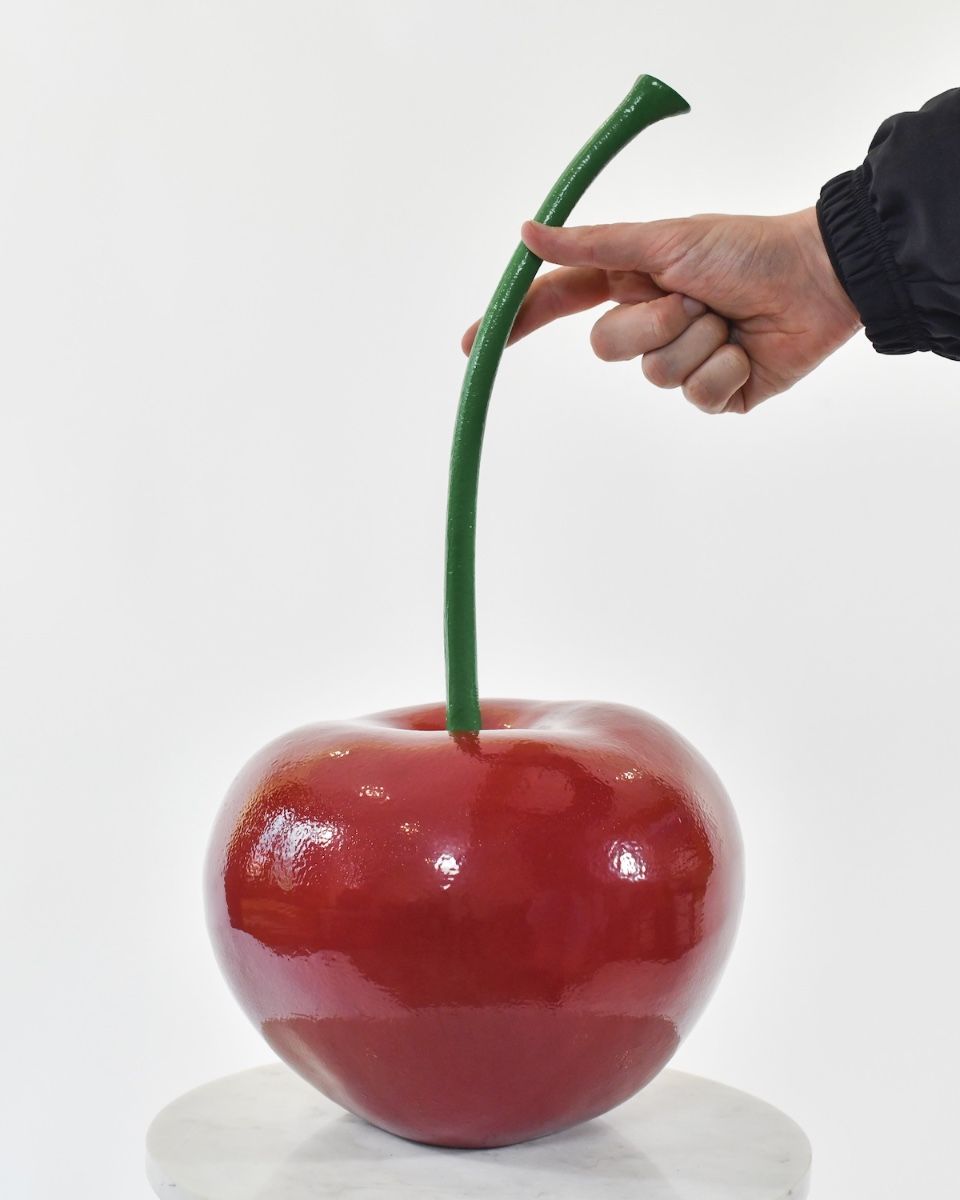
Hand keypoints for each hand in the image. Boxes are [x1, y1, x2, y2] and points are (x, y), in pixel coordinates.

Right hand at [462, 208, 861, 413]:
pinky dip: (724, 370)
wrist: (817, 279)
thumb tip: (526, 231)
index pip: (562, 303)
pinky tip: (748, 350)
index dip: (519, 322)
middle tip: (692, 299)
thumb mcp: (663, 240)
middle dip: (651, 324)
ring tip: (729, 318)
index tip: (474, 342)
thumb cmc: (744, 248)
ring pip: (656, 376)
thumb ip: (591, 244)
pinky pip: (697, 398)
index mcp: (633, 282)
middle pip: (608, 347)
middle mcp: (651, 323)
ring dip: (697, 343)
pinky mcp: (716, 394)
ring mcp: (683, 362)